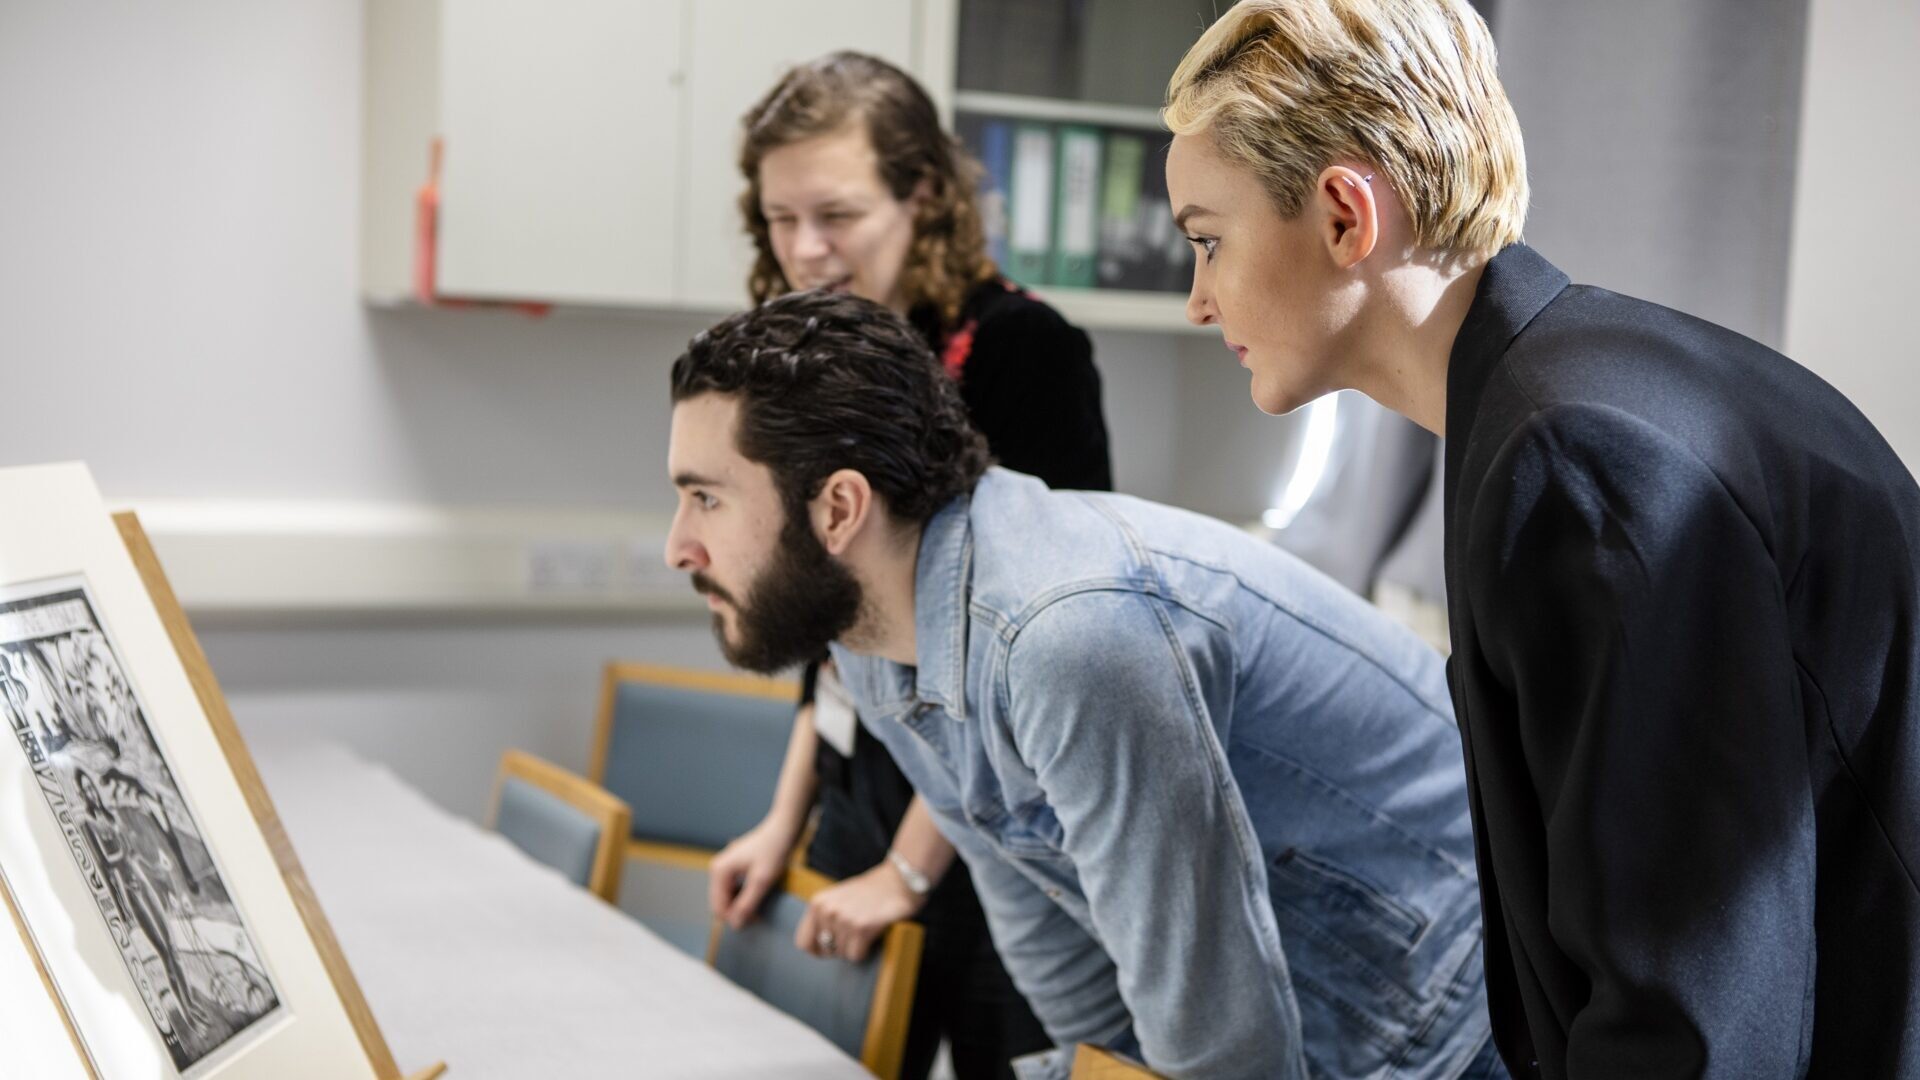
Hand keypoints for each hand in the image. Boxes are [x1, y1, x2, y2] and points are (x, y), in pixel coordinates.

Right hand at [708, 816, 798, 929]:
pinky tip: (756, 896)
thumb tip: (735, 925)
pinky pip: (732, 889)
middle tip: (759, 916)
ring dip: (740, 906)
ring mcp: (723, 867)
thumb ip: (747, 904)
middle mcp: (716, 868)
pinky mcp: (732, 867)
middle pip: (720, 903)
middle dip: (737, 912)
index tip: (755, 920)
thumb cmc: (774, 851)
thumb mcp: (762, 881)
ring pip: (726, 897)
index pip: (718, 908)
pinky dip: (742, 897)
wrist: (783, 829)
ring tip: (759, 908)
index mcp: (719, 871)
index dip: (735, 919)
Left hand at [795, 862, 923, 963]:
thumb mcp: (837, 899)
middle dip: (840, 948)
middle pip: (826, 951)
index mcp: (817, 903)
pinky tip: (872, 935)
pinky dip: (865, 950)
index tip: (830, 948)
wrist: (898, 881)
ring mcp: (844, 919)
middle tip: (854, 935)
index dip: (817, 950)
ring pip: (842, 954)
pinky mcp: (861, 927)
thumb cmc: (869, 893)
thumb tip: (816, 947)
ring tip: (865, 930)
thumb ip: (823, 917)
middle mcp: (827, 910)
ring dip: (855, 948)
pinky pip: (856, 955)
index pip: (803, 942)